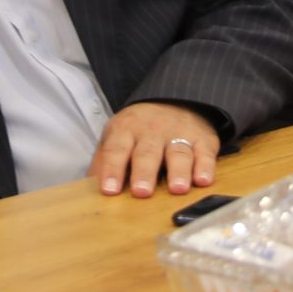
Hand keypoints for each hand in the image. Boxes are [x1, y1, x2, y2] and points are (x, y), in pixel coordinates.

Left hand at [88, 101, 217, 198]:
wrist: (175, 99)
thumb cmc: (139, 131)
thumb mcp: (116, 137)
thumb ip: (103, 162)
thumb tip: (87, 192)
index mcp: (126, 130)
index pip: (116, 150)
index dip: (112, 169)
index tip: (109, 190)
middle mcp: (152, 130)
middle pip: (147, 152)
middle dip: (144, 172)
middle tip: (141, 192)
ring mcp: (179, 133)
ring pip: (178, 152)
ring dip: (178, 171)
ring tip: (178, 189)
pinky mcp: (203, 139)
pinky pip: (205, 153)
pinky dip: (205, 166)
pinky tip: (204, 180)